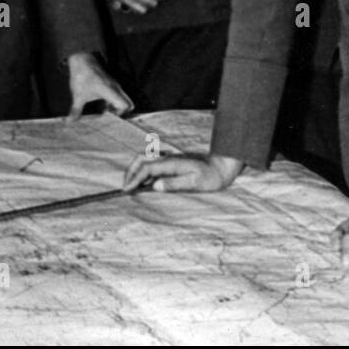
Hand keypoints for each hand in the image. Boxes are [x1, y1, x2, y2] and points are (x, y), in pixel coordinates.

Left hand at [66, 52, 133, 118]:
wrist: (83, 62)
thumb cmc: (82, 77)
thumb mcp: (78, 96)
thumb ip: (76, 110)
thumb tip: (70, 121)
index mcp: (110, 91)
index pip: (125, 105)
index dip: (119, 114)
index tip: (108, 118)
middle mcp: (116, 89)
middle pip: (129, 104)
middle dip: (122, 113)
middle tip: (110, 118)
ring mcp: (115, 87)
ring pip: (123, 100)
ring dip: (116, 109)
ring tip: (104, 115)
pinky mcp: (111, 86)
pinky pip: (117, 97)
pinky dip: (113, 104)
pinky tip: (101, 108)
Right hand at [122, 152, 243, 191]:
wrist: (224, 166)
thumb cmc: (212, 176)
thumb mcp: (195, 183)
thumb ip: (175, 184)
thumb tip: (156, 186)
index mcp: (172, 163)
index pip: (147, 168)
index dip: (134, 178)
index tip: (126, 190)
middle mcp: (169, 158)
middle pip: (142, 159)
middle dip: (130, 171)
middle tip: (125, 187)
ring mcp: (171, 158)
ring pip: (146, 160)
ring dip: (136, 170)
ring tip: (131, 186)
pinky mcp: (173, 162)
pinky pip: (154, 164)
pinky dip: (144, 172)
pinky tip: (145, 183)